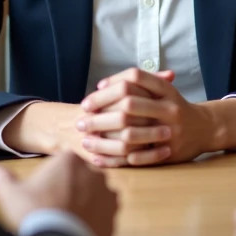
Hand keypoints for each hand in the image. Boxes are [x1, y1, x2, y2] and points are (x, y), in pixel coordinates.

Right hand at [0, 150, 118, 235]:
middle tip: (55, 205)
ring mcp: (106, 193)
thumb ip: (1, 178)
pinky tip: (80, 225)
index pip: (62, 163)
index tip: (44, 192)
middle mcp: (92, 172)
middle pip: (79, 177)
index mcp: (69, 160)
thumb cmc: (36, 214)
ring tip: (68, 217)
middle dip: (70, 188)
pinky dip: (95, 216)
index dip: (51, 178)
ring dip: (84, 201)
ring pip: (94, 192)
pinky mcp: (113, 213)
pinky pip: (104, 211)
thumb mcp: (11, 194)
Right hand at [1, 94, 159, 161]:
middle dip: (148, 126)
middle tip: (169, 128)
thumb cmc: (99, 108)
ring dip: (146, 144)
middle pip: (125, 121)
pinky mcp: (97, 156)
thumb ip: (146, 82)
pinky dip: (139, 160)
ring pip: (123, 144)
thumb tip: (172, 75)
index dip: (147, 103)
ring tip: (166, 143)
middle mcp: (98, 118)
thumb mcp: (118, 91)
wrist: (63, 129)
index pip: (126, 98)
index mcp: (103, 100)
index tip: (167, 108)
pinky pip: (120, 161)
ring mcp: (97, 139)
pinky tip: (156, 157)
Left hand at [77, 68, 212, 165]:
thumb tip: (101, 86)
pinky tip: (98, 159)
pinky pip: (138, 158)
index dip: (112, 82)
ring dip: (104, 139)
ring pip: (130, 134)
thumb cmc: (174, 106)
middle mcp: (169, 108)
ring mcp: (170, 131)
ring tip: (85, 140)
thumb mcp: (162, 89)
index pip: (134, 78)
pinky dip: (116, 160)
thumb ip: (137, 84)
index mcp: (166, 90)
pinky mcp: (168, 153)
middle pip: (128, 104)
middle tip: (81, 115)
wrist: (206, 128)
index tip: (95, 91)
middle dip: (101, 110)